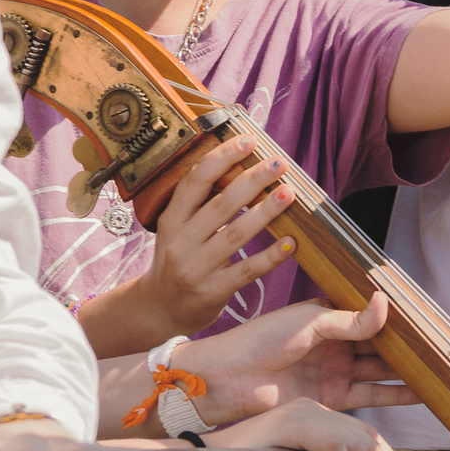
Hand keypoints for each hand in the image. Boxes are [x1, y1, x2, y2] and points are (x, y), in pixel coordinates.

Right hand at [129, 137, 298, 334]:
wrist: (159, 308)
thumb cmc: (176, 260)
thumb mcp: (177, 228)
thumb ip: (202, 203)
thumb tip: (240, 166)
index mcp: (171, 219)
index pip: (194, 181)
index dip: (221, 158)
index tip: (247, 141)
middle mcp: (180, 241)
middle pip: (219, 205)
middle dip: (251, 180)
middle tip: (278, 163)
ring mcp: (196, 268)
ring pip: (234, 235)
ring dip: (265, 213)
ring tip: (288, 194)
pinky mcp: (212, 292)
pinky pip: (246, 271)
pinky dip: (269, 257)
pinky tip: (290, 243)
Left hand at [174, 293, 418, 425]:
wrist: (229, 379)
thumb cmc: (259, 340)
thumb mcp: (308, 322)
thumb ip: (350, 321)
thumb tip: (386, 305)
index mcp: (327, 317)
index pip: (370, 316)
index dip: (397, 319)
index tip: (426, 320)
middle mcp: (334, 344)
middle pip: (379, 345)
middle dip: (408, 348)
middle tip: (441, 348)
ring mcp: (334, 371)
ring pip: (379, 370)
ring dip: (407, 372)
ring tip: (439, 372)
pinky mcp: (332, 399)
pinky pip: (370, 394)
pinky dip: (394, 394)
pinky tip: (419, 392)